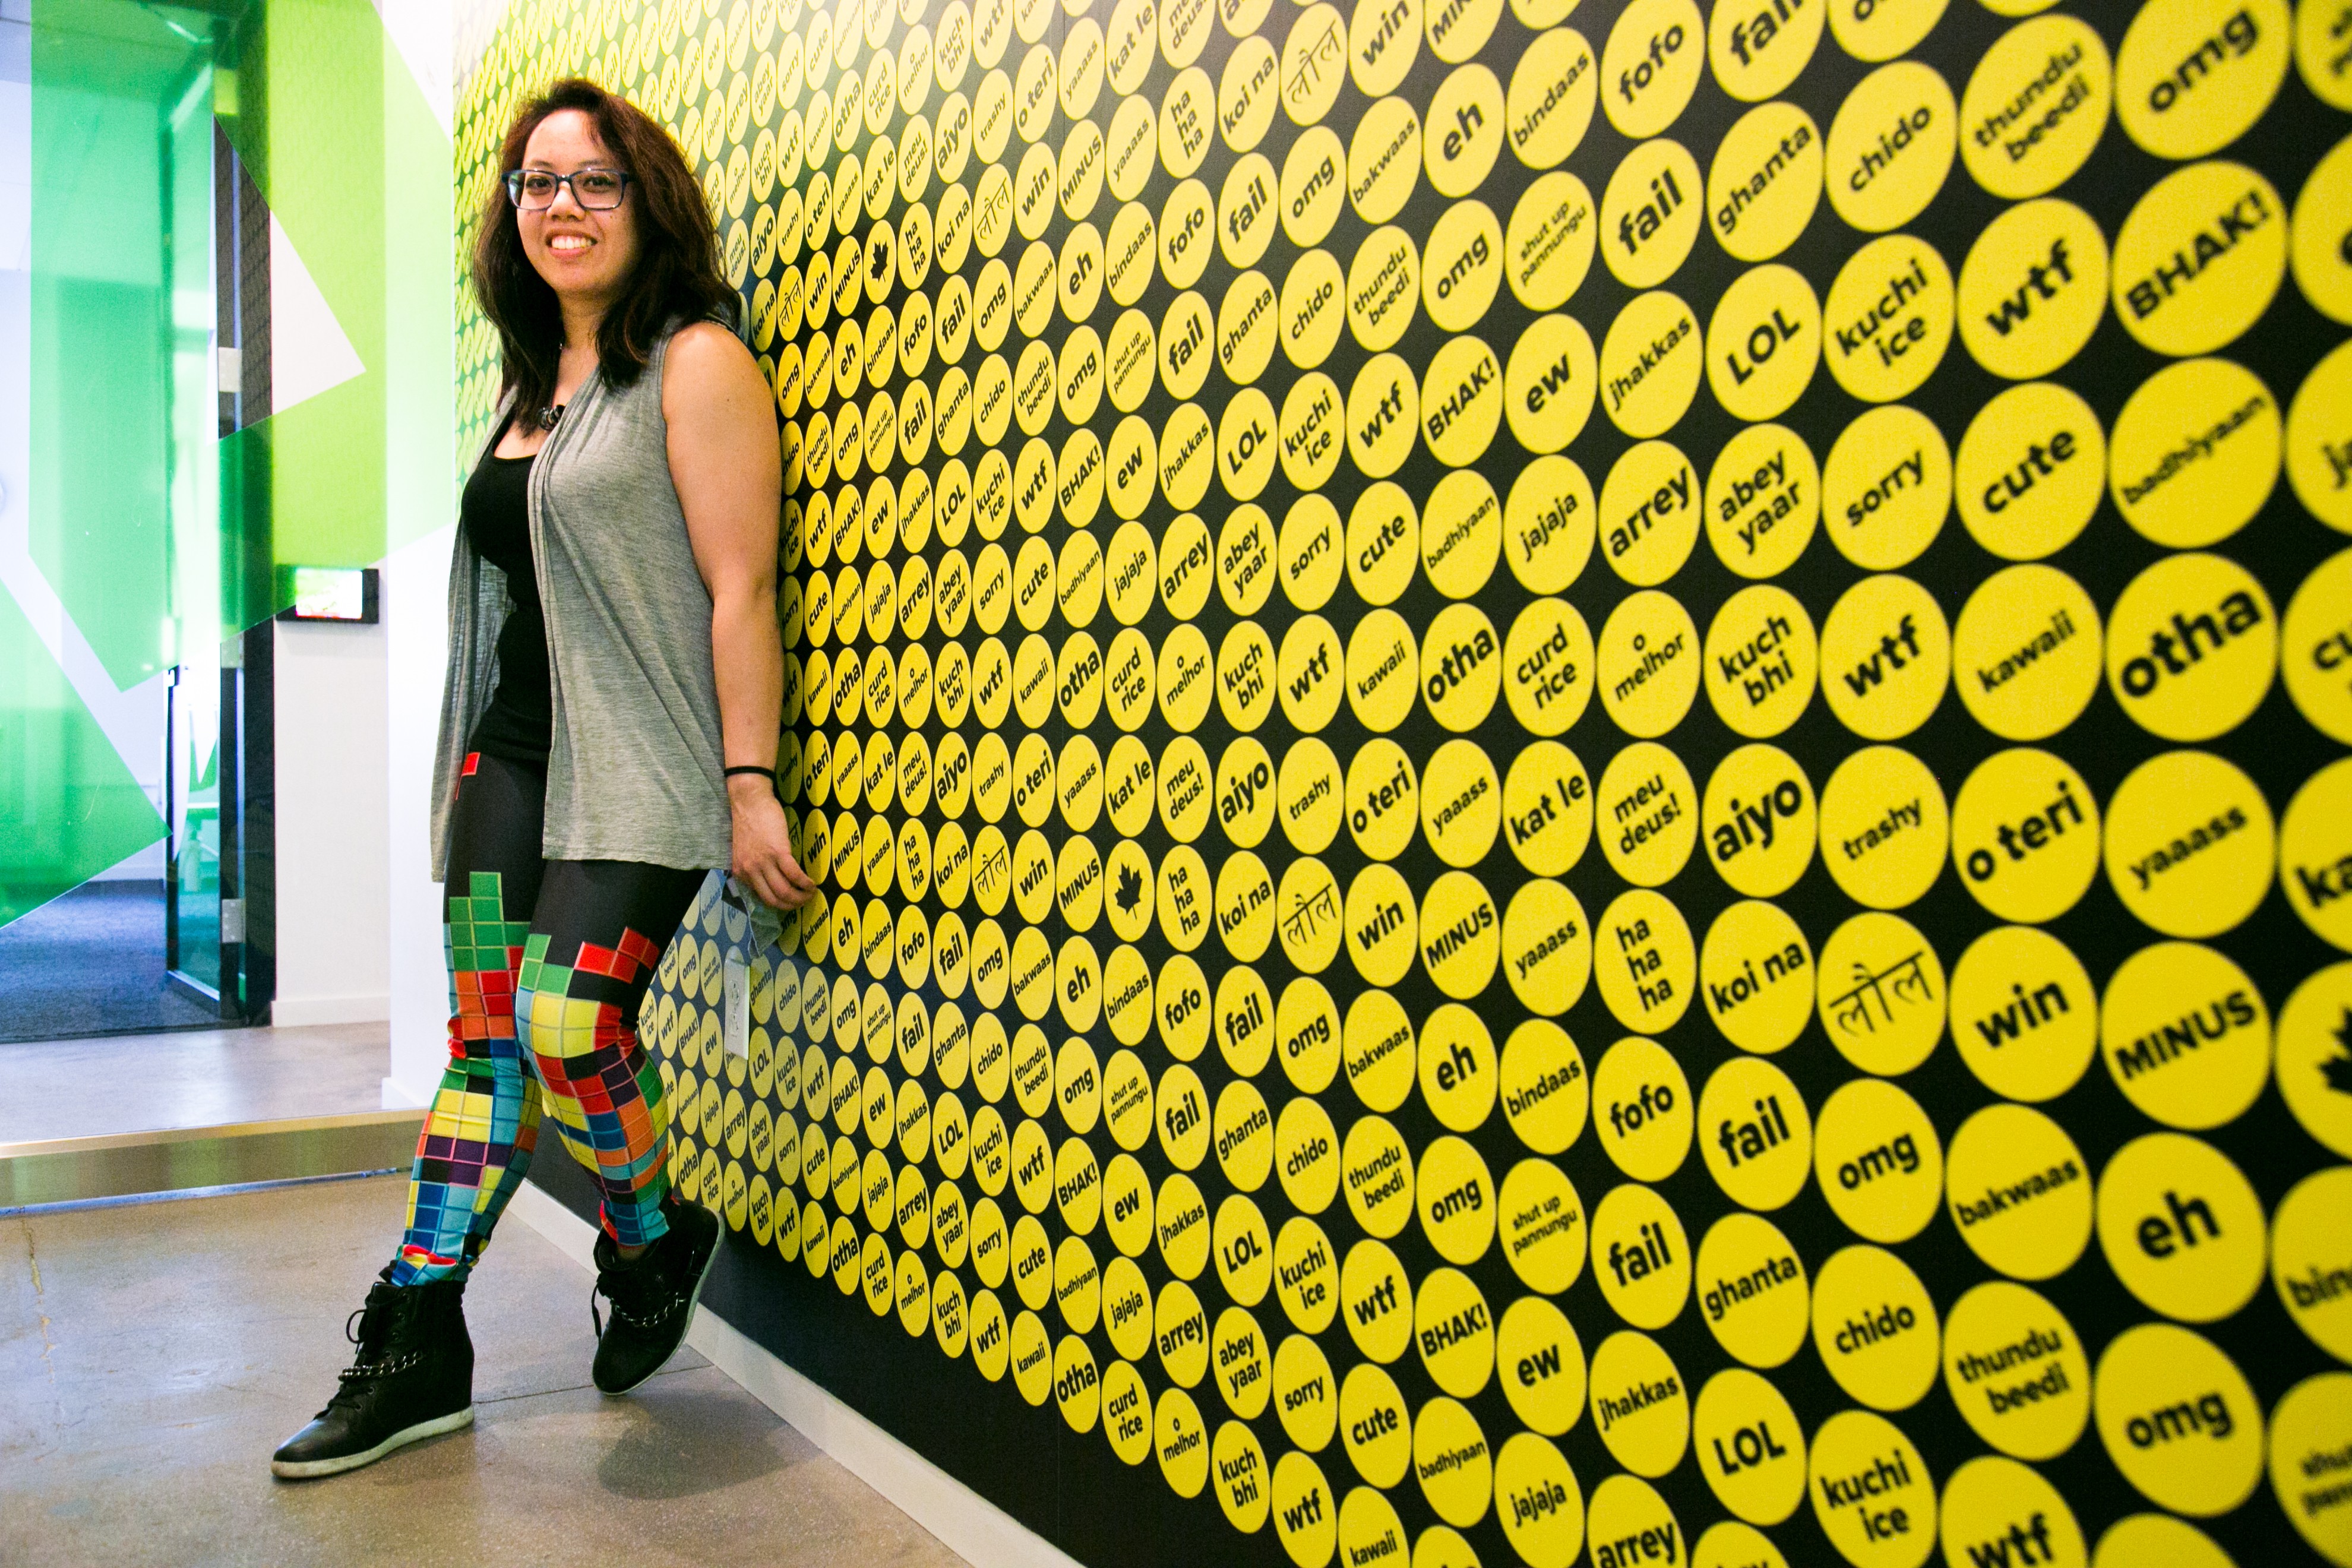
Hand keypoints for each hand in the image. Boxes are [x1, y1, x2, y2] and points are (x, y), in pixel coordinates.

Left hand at [727, 776, 815, 909]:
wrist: (750, 800)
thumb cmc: (749, 821)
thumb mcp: (744, 850)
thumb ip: (753, 866)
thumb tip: (769, 877)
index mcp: (741, 872)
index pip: (761, 897)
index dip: (779, 903)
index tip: (790, 901)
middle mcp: (750, 871)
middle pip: (774, 899)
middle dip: (791, 905)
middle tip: (803, 902)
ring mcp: (764, 862)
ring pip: (784, 891)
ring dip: (800, 897)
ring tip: (810, 893)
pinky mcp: (778, 852)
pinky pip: (794, 875)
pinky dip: (805, 883)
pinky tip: (811, 883)